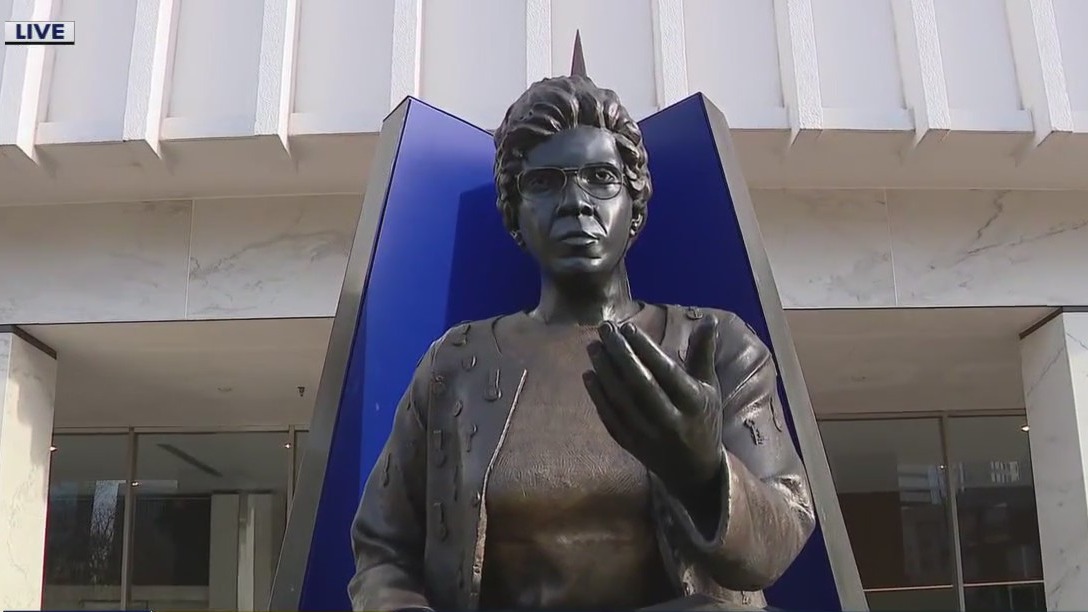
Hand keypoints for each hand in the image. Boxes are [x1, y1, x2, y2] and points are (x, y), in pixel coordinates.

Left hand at [583, 317, 723, 493]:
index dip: (645, 348)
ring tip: (593, 346)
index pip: (665, 371)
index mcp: (693, 402)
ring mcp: (648, 435)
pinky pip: (610, 419)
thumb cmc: (702, 418)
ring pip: (621, 400)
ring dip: (604, 371)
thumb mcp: (709, 386)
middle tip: (605, 329)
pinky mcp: (631, 445)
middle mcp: (670, 419)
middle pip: (640, 383)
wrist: (694, 469)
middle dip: (620, 353)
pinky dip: (598, 397)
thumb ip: (703, 353)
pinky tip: (589, 375)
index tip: (627, 327)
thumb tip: (708, 318)